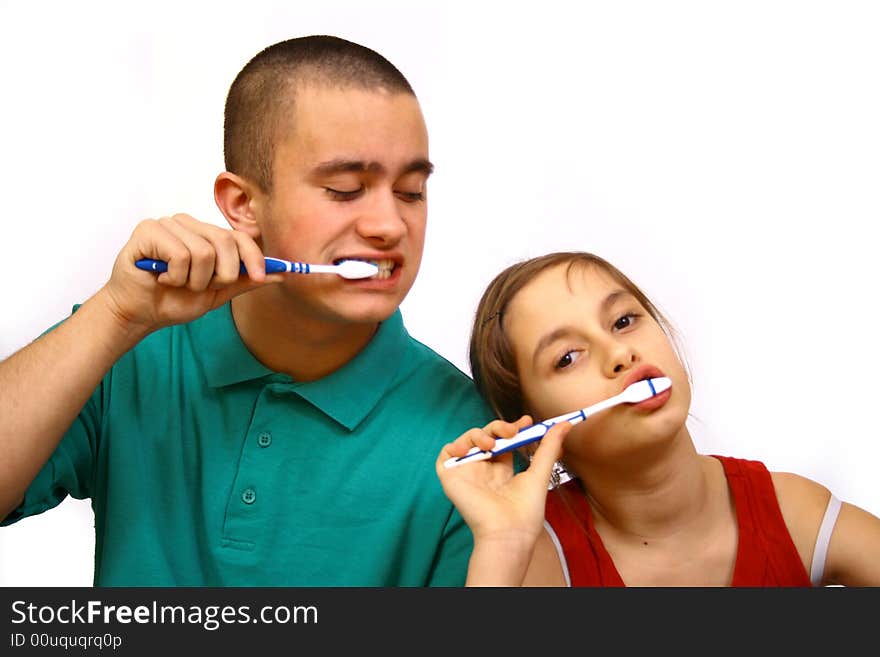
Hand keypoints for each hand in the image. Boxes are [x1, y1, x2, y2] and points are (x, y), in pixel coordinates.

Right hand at [99, 213, 282, 332]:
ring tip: (177, 283)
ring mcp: (168, 224)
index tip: (260, 277)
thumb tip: (278, 274)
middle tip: (200, 287)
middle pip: (226, 242)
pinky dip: (175, 276)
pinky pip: (180, 255)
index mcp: (206, 234)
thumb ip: (244, 281)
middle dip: (220, 275)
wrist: (140, 313)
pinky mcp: (149, 230)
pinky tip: (162, 278)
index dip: (254, 257)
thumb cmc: (173, 300)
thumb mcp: (217, 293)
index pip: (239, 236)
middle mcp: (189, 224)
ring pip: (203, 252)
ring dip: (193, 280)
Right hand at [435, 416, 570, 546]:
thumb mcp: (539, 473)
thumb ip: (549, 447)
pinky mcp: (451, 478)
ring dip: (479, 434)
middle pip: (486, 436)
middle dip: (499, 427)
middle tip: (513, 430)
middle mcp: (484, 470)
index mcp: (502, 471)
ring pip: (467, 440)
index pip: (504, 442)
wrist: (508, 531)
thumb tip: (566, 424)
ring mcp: (467, 473)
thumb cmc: (525, 511)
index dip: (512, 428)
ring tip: (491, 444)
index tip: (526, 422)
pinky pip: (446, 454)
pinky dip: (455, 446)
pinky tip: (467, 449)